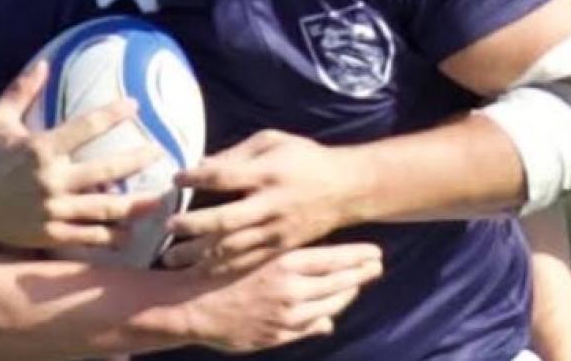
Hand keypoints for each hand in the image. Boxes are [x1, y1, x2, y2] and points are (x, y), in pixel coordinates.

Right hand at [0, 60, 163, 248]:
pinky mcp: (50, 236)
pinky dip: (112, 236)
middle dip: (138, 160)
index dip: (113, 113)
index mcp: (41, 148)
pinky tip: (130, 233)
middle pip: (107, 170)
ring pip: (104, 208)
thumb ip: (21, 91)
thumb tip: (43, 62)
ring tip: (158, 200)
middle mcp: (50, 180)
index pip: (86, 126)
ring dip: (135, 205)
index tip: (135, 105)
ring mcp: (52, 210)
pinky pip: (88, 236)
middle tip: (161, 152)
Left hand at [165, 130, 361, 273]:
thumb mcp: (273, 141)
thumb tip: (201, 165)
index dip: (196, 178)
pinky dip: (221, 268)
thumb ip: (237, 153)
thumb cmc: (305, 158)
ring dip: (199, 254)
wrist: (347, 188)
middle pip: (224, 219)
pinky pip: (247, 262)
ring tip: (171, 258)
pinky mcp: (281, 247)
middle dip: (192, 225)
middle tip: (167, 226)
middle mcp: (270, 204)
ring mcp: (276, 230)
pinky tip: (199, 271)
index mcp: (266, 173)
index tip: (176, 179)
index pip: (223, 177)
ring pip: (232, 248)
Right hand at [184, 242, 383, 352]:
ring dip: (347, 294)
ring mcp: (287, 315)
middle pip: (338, 281)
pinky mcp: (279, 334)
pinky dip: (324, 317)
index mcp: (285, 263)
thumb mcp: (255, 256)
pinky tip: (331, 312)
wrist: (192, 304)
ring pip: (329, 304)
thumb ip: (287, 257)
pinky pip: (310, 326)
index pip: (334, 258)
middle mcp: (292, 289)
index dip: (358, 256)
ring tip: (358, 284)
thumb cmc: (220, 271)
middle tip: (377, 266)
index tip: (376, 252)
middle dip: (360, 273)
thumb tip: (310, 236)